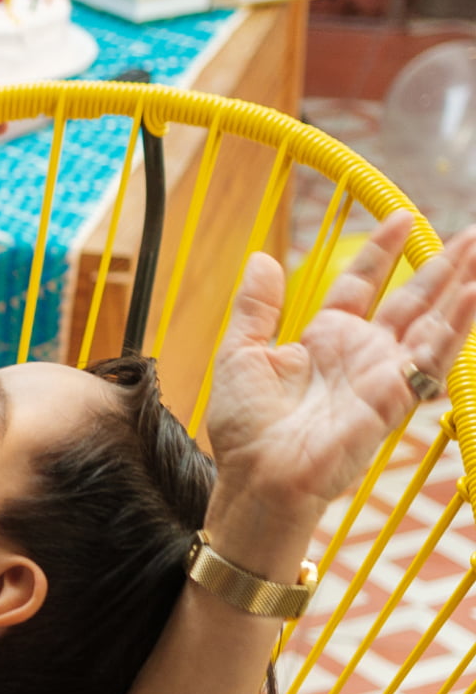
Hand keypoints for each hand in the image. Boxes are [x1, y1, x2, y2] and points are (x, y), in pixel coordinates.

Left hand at [203, 215, 475, 506]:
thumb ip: (257, 307)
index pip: (361, 285)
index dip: (381, 252)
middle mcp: (361, 354)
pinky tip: (474, 296)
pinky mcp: (395, 397)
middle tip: (471, 234)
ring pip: (432, 323)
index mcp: (325, 339)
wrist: (255, 476)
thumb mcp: (241, 353)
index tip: (400, 217)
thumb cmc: (246, 427)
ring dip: (459, 289)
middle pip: (410, 300)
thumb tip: (261, 258)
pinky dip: (456, 326)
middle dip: (440, 267)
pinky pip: (433, 357)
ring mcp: (383, 374)